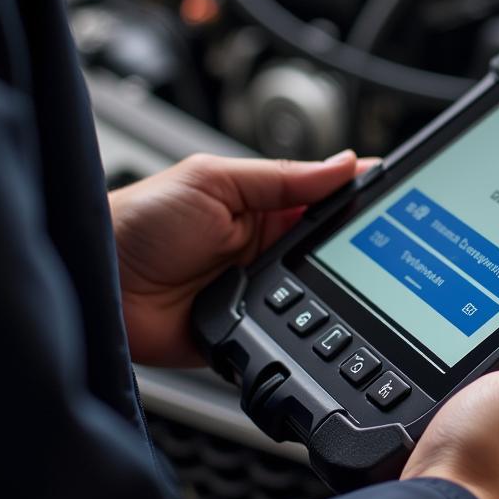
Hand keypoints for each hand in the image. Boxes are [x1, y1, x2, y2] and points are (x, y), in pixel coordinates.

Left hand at [110, 150, 365, 366]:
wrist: (96, 283)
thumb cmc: (139, 220)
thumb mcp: (213, 181)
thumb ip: (281, 178)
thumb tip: (344, 163)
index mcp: (265, 207)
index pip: (328, 200)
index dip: (362, 198)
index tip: (401, 196)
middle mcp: (268, 250)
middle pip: (333, 251)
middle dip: (358, 250)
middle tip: (389, 248)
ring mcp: (261, 293)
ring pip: (320, 296)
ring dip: (334, 292)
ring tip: (355, 284)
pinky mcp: (248, 333)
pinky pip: (288, 336)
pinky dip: (303, 334)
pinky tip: (316, 325)